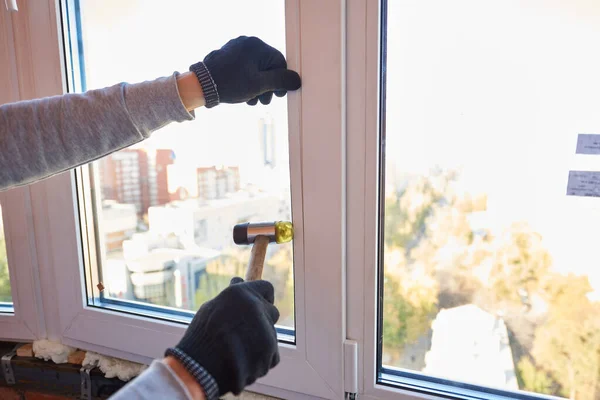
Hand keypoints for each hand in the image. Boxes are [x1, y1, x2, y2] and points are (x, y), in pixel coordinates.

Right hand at [170, 278, 279, 395]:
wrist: (199, 369)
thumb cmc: (201, 337)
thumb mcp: (211, 308)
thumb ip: (231, 297)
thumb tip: (239, 282)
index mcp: (243, 293)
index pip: (267, 288)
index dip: (263, 297)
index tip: (259, 305)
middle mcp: (258, 308)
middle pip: (272, 312)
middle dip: (263, 320)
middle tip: (244, 332)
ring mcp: (267, 332)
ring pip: (270, 336)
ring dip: (260, 342)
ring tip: (237, 352)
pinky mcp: (271, 354)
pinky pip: (271, 356)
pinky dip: (261, 360)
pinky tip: (243, 363)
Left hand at [190, 36, 300, 106]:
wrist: (201, 85)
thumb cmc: (230, 83)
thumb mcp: (259, 85)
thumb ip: (280, 82)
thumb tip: (296, 80)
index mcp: (257, 46)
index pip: (279, 63)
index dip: (281, 81)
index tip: (277, 95)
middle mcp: (247, 43)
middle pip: (267, 67)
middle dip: (267, 86)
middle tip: (263, 101)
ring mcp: (236, 49)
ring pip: (256, 69)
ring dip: (257, 87)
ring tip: (252, 101)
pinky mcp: (228, 56)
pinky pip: (245, 68)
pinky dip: (247, 82)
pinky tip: (244, 95)